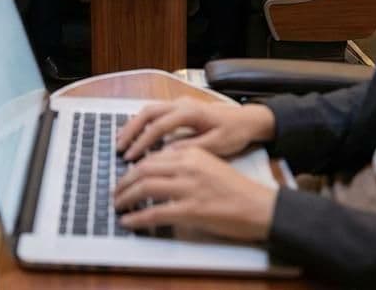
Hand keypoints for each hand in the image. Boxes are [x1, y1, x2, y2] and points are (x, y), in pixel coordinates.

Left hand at [114, 147, 276, 241]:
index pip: (153, 156)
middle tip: (115, 192)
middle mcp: (188, 166)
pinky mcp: (191, 210)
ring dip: (126, 197)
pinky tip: (128, 222)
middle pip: (143, 169)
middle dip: (124, 181)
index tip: (125, 176)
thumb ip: (186, 161)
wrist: (259, 206)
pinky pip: (155, 213)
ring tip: (118, 205)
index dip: (133, 167)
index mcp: (192, 153)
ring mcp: (189, 188)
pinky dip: (137, 218)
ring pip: (145, 188)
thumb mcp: (210, 163)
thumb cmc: (236, 188)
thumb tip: (158, 168)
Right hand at [116, 99, 274, 160]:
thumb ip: (192, 148)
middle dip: (131, 130)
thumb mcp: (217, 145)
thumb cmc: (235, 133)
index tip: (132, 158)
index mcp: (191, 113)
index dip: (143, 142)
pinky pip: (156, 111)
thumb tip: (166, 154)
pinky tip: (135, 135)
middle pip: (148, 112)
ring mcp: (180, 103)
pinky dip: (142, 122)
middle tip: (119, 149)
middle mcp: (182, 104)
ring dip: (134, 125)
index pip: (159, 126)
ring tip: (121, 142)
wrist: (248, 119)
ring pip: (149, 110)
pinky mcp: (180, 107)